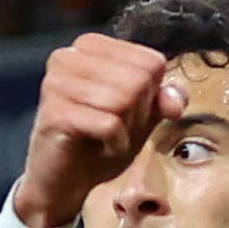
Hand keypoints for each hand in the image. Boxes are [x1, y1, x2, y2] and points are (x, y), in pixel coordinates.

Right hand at [14, 32, 179, 227]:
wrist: (62, 182)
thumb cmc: (98, 142)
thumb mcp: (140, 116)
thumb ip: (161, 99)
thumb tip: (175, 102)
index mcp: (90, 46)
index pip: (151, 62)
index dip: (151, 96)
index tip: (127, 114)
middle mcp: (68, 56)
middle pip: (139, 80)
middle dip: (138, 114)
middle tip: (116, 130)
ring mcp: (56, 82)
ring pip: (124, 99)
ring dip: (126, 130)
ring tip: (106, 138)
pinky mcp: (54, 112)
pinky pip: (109, 124)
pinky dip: (115, 144)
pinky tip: (100, 148)